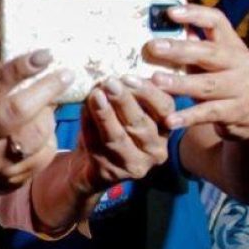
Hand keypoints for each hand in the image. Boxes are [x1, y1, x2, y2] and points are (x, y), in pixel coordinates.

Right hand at [0, 50, 72, 205]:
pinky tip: (44, 130)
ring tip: (50, 104)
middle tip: (66, 74)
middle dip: (47, 89)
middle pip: (18, 110)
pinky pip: (43, 154)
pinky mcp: (12, 179)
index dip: (20, 69)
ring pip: (36, 133)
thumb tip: (10, 39)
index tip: (45, 54)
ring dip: (49, 115)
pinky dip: (49, 137)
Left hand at [71, 76, 173, 193]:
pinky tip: (83, 110)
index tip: (129, 77)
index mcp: (165, 129)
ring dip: (105, 114)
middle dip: (124, 101)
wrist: (90, 164)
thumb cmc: (114, 128)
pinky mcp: (112, 174)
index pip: (165, 108)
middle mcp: (156, 150)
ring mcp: (134, 165)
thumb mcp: (126, 109)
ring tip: (95, 95)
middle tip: (110, 83)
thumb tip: (116, 74)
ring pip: (117, 137)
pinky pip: (97, 147)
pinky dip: (88, 127)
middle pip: (140, 123)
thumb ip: (129, 93)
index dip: (148, 92)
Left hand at [146, 4, 248, 140]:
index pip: (217, 21)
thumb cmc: (222, 84)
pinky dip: (188, 117)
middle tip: (153, 47)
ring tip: (155, 81)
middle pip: (209, 52)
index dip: (195, 14)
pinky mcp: (237, 111)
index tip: (170, 12)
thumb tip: (160, 28)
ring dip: (180, 83)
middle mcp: (242, 63)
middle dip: (180, 49)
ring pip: (207, 84)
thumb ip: (193, 48)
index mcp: (233, 45)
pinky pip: (208, 113)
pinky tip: (169, 120)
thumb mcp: (212, 64)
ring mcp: (242, 88)